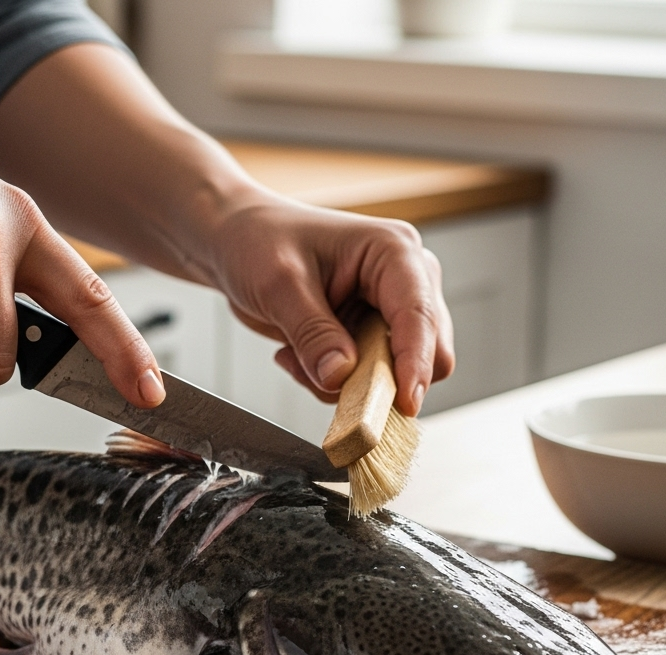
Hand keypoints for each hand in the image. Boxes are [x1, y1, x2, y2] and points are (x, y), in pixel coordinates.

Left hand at [206, 195, 453, 415]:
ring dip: (346, 383)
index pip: (420, 315)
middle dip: (379, 378)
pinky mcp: (370, 338)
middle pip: (428, 353)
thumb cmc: (259, 241)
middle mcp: (404, 282)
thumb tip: (340, 377)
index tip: (404, 403)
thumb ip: (312, 333)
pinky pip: (367, 383)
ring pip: (396, 376)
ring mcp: (389, 313)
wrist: (237, 242)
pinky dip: (332, 383)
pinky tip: (298, 354)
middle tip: (322, 376)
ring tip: (296, 354)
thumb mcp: (278, 284)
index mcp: (393, 252)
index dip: (415, 364)